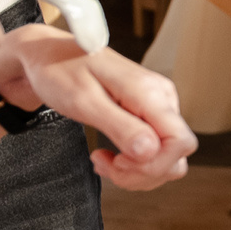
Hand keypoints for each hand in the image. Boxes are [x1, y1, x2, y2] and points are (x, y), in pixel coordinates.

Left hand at [0, 27, 198, 189]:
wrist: (50, 56)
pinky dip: (133, 164)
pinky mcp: (149, 114)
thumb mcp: (83, 101)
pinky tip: (110, 156)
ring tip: (104, 161)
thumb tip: (149, 151)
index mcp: (149, 92)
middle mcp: (162, 98)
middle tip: (105, 165)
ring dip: (137, 172)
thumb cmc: (61, 72)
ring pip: (167, 159)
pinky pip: (154, 151)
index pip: (180, 141)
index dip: (154, 164)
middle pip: (176, 156)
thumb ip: (119, 126)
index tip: (119, 161)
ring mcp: (158, 106)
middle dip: (141, 172)